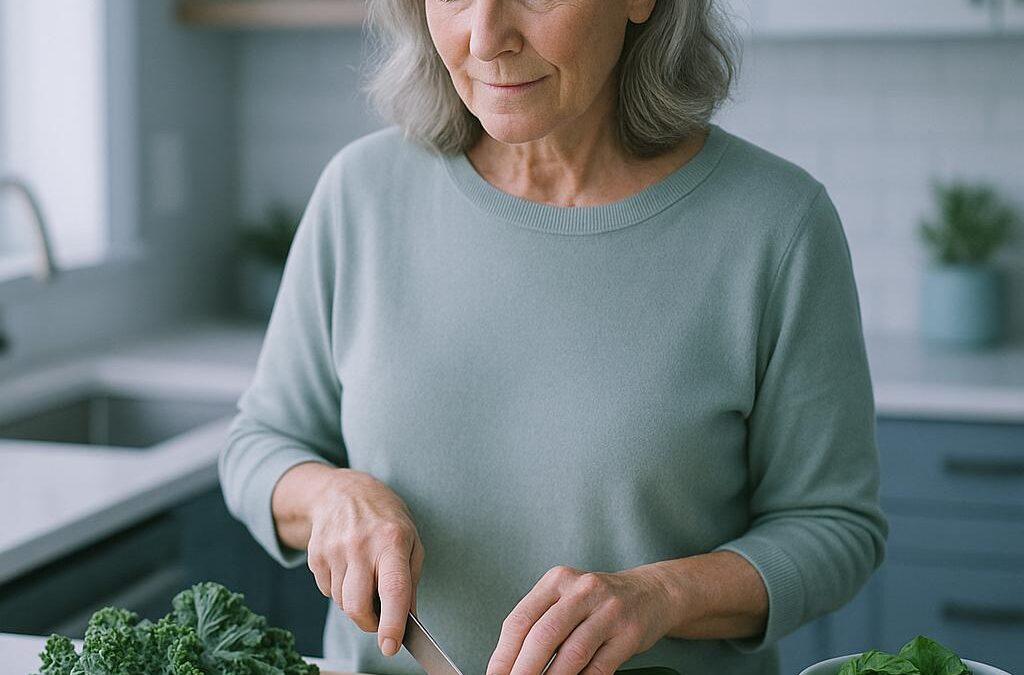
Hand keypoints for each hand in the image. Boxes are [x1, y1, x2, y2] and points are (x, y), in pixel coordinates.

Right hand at [280, 465, 424, 657]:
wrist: (343, 491)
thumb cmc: (385, 519)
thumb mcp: (411, 541)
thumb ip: (410, 582)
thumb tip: (409, 621)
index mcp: (392, 541)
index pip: (393, 590)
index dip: (392, 623)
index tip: (391, 647)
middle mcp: (360, 545)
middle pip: (358, 606)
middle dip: (369, 624)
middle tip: (380, 620)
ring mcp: (334, 550)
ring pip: (342, 603)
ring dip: (356, 604)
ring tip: (365, 578)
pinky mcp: (316, 556)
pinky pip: (328, 591)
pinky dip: (340, 590)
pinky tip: (348, 568)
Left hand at [486, 565, 675, 674]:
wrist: (652, 593)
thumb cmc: (599, 602)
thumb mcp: (567, 598)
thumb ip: (540, 623)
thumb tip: (510, 663)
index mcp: (557, 580)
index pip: (521, 619)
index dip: (504, 653)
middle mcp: (582, 590)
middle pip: (543, 635)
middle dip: (523, 670)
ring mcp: (608, 610)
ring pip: (572, 653)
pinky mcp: (629, 633)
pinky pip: (599, 667)